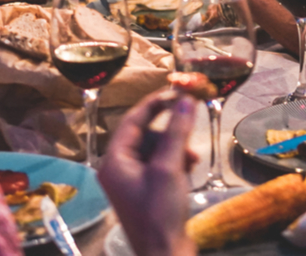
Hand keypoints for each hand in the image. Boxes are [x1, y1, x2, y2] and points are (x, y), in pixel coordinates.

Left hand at [98, 91, 197, 255]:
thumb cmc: (160, 214)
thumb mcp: (168, 168)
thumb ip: (176, 131)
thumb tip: (186, 99)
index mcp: (114, 161)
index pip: (132, 119)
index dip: (155, 103)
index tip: (176, 90)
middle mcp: (119, 169)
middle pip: (145, 133)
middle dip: (170, 130)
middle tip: (190, 121)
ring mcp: (133, 182)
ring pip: (156, 149)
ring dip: (176, 147)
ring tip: (192, 156)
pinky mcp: (148, 192)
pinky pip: (161, 164)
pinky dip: (176, 161)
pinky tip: (190, 167)